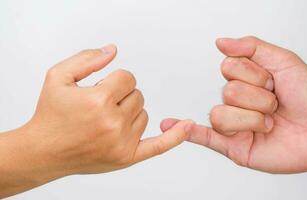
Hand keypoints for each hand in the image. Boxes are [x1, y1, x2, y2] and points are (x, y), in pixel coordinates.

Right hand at [0, 45, 192, 197]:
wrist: (43, 152)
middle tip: (98, 108)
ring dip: (129, 113)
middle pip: (138, 95)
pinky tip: (188, 126)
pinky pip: (159, 146)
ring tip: (104, 121)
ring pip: (144, 114)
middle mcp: (113, 123)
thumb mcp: (58, 76)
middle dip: (120, 97)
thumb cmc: (50, 115)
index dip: (114, 81)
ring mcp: (122, 143)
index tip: (100, 90)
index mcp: (98, 101)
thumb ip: (87, 59)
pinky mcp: (127, 157)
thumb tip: (113, 50)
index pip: (128, 78)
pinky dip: (175, 137)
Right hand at [161, 36, 306, 173]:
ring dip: (253, 119)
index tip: (274, 82)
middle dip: (260, 98)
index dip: (255, 74)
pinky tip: (172, 126)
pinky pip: (204, 138)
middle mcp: (237, 101)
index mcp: (245, 79)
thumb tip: (221, 42)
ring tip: (269, 123)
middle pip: (228, 91)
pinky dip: (188, 132)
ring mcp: (234, 124)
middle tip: (276, 104)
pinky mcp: (233, 146)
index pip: (229, 67)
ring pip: (222, 114)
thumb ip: (253, 47)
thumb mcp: (285, 62)